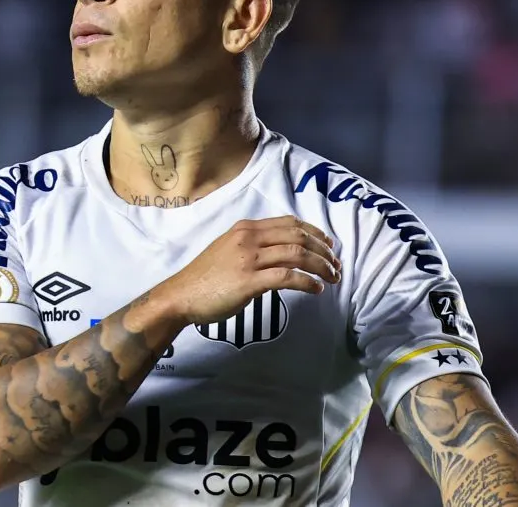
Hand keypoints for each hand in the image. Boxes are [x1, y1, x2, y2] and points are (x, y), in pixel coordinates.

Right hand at [157, 216, 340, 326]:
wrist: (181, 295)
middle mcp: (249, 238)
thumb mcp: (228, 249)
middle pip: (298, 237)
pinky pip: (287, 277)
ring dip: (321, 266)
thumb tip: (278, 254)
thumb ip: (252, 246)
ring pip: (297, 255)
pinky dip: (307, 282)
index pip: (289, 223)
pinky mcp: (249, 281)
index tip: (329, 244)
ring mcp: (249, 259)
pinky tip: (316, 289)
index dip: (315, 232)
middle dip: (323, 250)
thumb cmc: (204, 277)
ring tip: (332, 278)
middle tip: (336, 264)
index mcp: (245, 228)